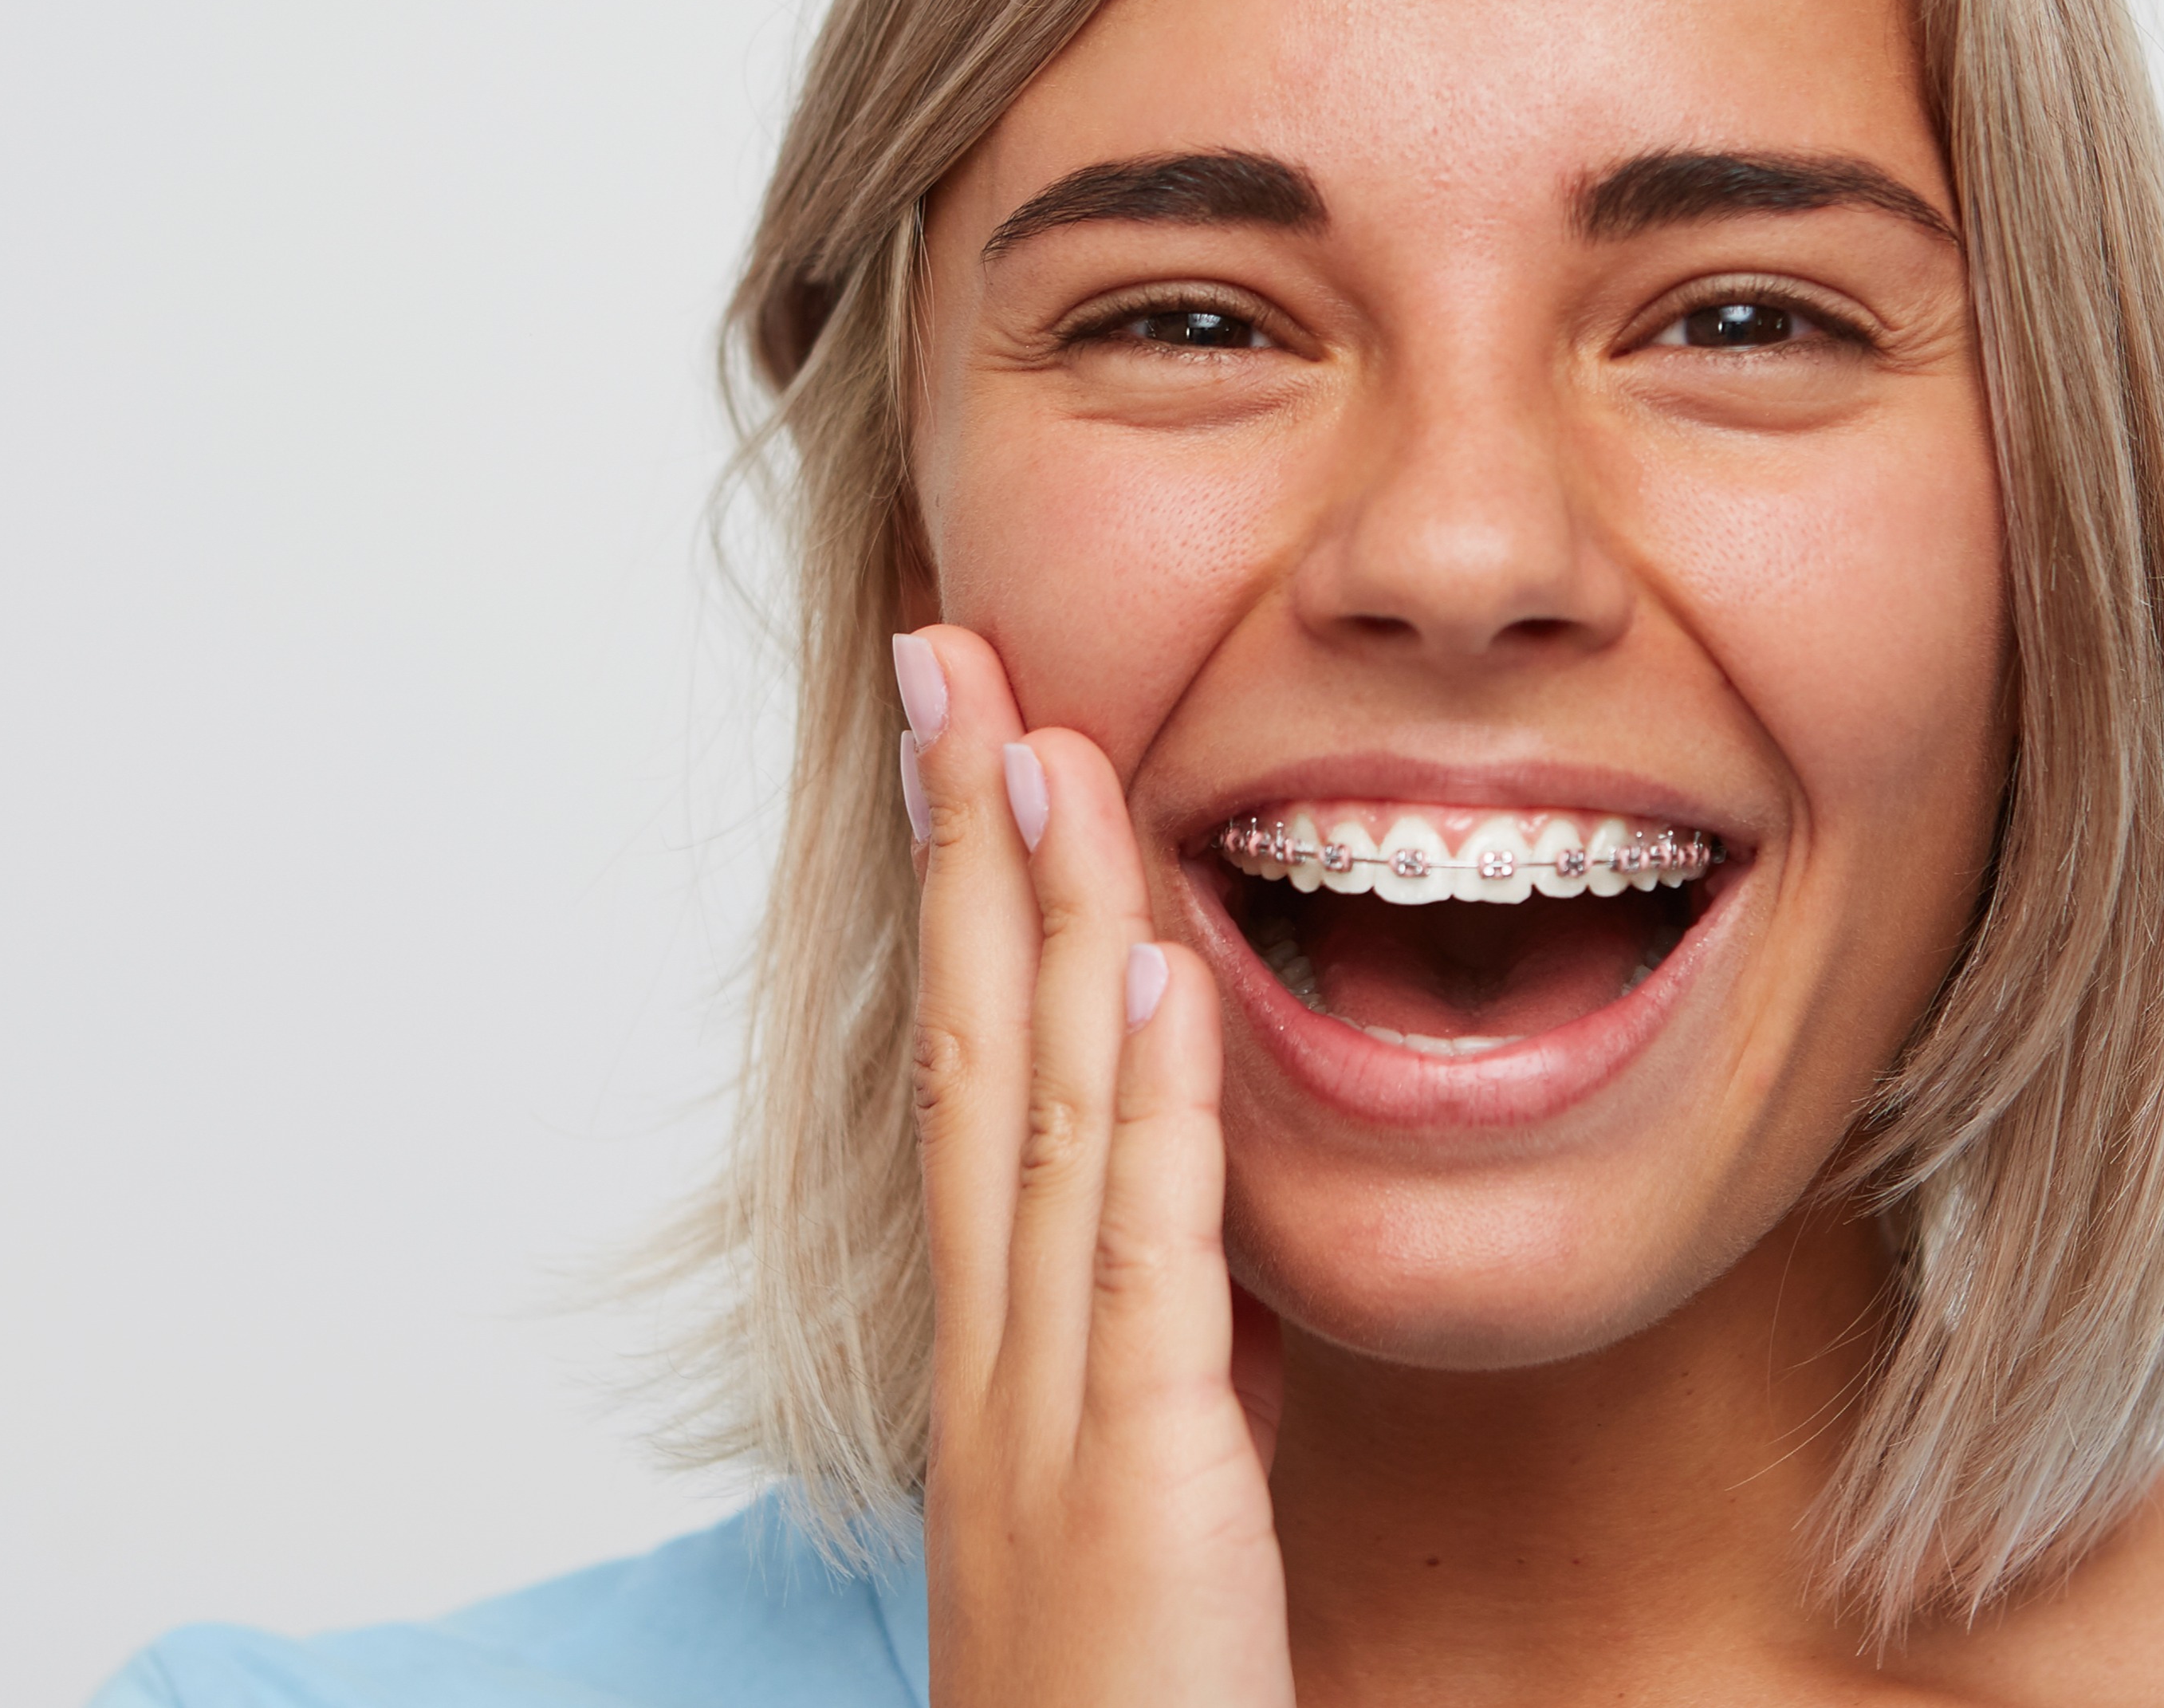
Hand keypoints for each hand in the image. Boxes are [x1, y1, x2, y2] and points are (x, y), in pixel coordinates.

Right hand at [899, 626, 1292, 1706]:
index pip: (973, 1085)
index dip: (967, 908)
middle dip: (960, 847)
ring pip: (1040, 1116)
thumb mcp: (1158, 1508)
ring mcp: (1049, 1409)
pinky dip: (1149, 1104)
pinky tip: (1152, 965)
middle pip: (970, 1054)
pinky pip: (1144, 1258)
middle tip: (945, 655)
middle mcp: (996, 1358)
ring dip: (1041, 915)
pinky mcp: (1138, 1473)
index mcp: (1000, 1358)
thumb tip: (1218, 1276)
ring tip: (1044, 736)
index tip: (970, 747)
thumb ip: (1176, 1379)